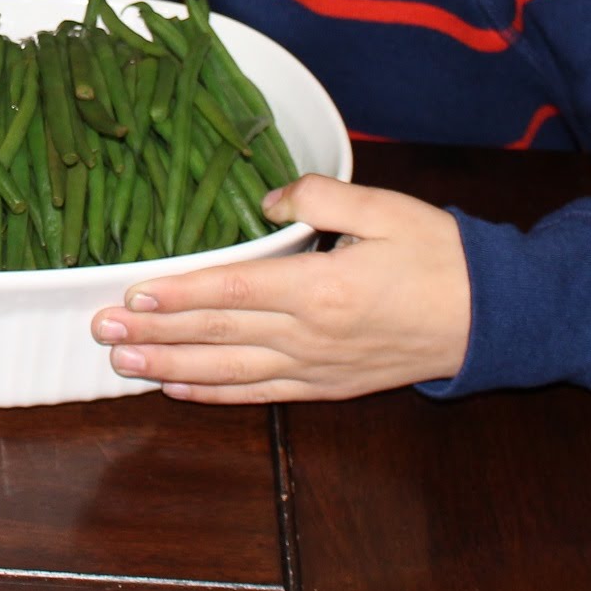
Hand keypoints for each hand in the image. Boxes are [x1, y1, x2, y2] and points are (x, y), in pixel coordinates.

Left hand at [88, 177, 469, 403]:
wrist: (491, 318)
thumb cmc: (439, 255)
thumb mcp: (385, 207)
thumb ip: (320, 196)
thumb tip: (268, 202)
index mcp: (320, 287)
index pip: (231, 290)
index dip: (177, 294)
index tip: (131, 294)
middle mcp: (310, 334)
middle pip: (217, 333)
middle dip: (154, 333)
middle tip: (99, 331)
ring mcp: (316, 367)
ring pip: (228, 371)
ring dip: (170, 367)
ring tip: (122, 364)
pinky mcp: (327, 386)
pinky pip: (260, 394)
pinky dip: (215, 393)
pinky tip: (179, 388)